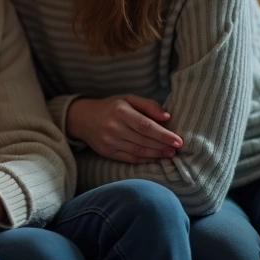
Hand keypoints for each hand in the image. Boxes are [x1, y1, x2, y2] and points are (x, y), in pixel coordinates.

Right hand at [66, 95, 183, 163]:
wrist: (81, 118)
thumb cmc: (109, 107)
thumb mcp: (127, 99)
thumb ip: (148, 105)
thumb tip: (167, 117)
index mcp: (120, 112)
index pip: (146, 126)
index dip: (164, 135)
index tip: (178, 140)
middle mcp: (114, 127)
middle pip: (144, 140)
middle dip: (163, 146)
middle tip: (176, 148)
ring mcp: (109, 141)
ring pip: (139, 151)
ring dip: (157, 154)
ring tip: (169, 154)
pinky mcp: (107, 152)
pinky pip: (130, 159)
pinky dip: (145, 160)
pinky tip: (155, 158)